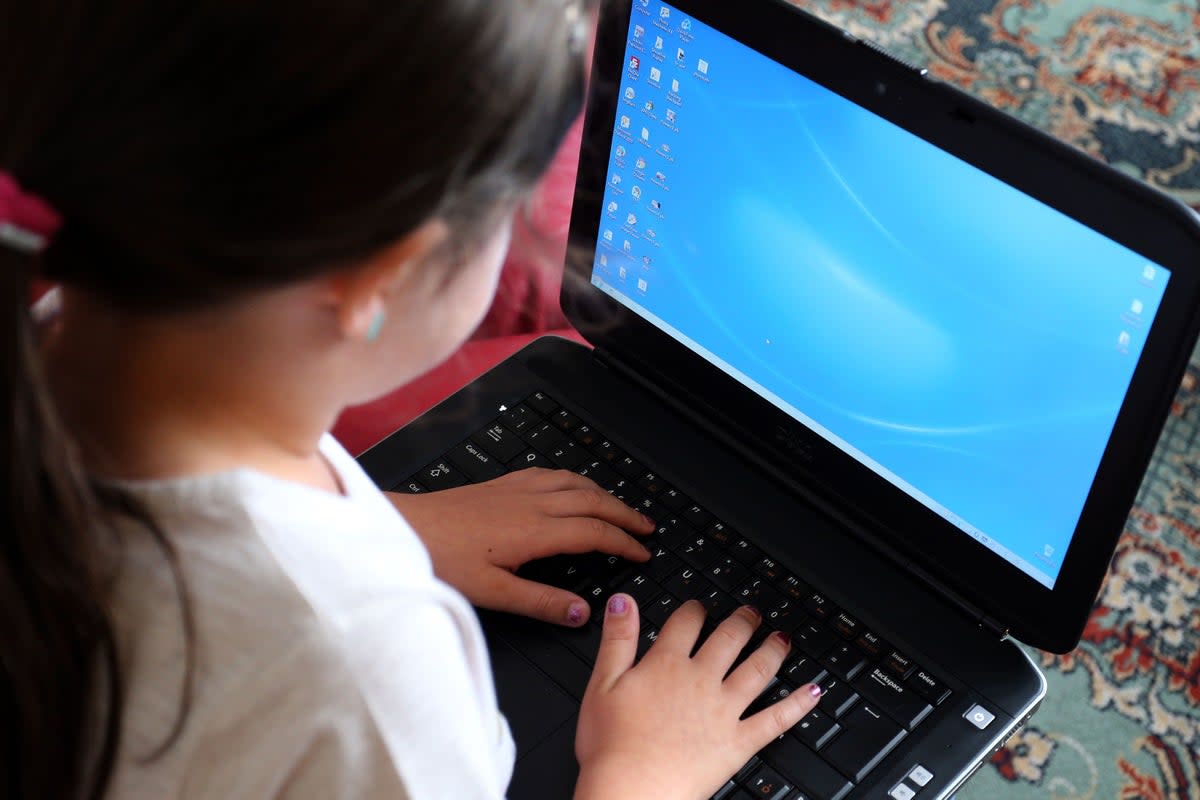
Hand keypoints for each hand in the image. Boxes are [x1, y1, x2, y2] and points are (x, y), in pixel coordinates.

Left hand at [386, 468, 653, 625]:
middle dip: (625, 514)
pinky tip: (571, 486)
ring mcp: (516, 489)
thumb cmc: (440, 559)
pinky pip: (550, 474)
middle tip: (647, 527)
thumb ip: (541, 602)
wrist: (403, 527)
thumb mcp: (492, 592)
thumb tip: (582, 612)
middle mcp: (531, 503)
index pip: (594, 532)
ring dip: (604, 493)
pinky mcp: (501, 483)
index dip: (624, 542)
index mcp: (534, 531)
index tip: (642, 553)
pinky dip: (574, 480)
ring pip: (575, 482)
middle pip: (593, 501)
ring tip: (620, 507)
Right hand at [574, 596, 821, 799]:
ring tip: (782, 638)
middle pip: (729, 639)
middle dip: (743, 621)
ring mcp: (724, 711)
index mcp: (666, 665)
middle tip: (752, 613)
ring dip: (773, 650)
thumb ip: (617, 639)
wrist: (632, 791)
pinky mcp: (739, 742)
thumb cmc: (612, 746)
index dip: (694, 610)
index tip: (699, 607)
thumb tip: (623, 601)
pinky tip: (812, 691)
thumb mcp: (601, 684)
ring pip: (757, 670)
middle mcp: (701, 681)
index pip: (686, 623)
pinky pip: (776, 719)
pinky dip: (797, 704)